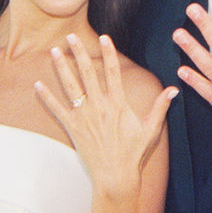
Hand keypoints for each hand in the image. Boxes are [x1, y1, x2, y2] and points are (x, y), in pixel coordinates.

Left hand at [36, 34, 176, 194]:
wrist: (116, 176)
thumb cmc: (134, 154)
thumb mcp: (151, 129)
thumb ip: (160, 107)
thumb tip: (174, 89)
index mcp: (118, 104)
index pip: (113, 72)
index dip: (109, 53)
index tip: (104, 37)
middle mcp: (100, 107)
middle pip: (88, 73)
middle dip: (79, 52)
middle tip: (71, 36)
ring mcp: (84, 117)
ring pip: (71, 86)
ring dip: (62, 67)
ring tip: (55, 51)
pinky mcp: (73, 128)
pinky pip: (57, 110)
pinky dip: (46, 97)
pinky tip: (37, 84)